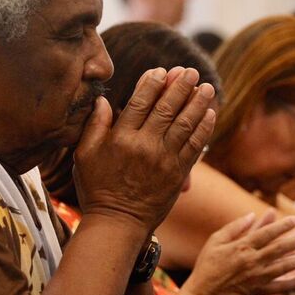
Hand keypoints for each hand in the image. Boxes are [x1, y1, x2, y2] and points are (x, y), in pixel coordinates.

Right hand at [74, 67, 215, 232]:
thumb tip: (102, 100)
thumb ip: (94, 126)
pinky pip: (195, 146)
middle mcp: (145, 146)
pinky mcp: (178, 174)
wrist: (118, 223)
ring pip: (185, 124)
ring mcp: (164, 160)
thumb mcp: (84, 156)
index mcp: (121, 138)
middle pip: (167, 108)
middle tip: (190, 71)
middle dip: (180, 86)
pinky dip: (204, 128)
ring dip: (198, 103)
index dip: (153, 83)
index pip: (140, 102)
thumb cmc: (97, 189)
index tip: (161, 70)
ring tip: (206, 87)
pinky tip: (210, 114)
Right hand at [178, 211, 294, 294]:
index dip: (281, 226)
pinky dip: (293, 283)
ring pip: (282, 268)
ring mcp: (256, 278)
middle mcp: (251, 262)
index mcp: (241, 247)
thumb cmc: (207, 265)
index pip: (265, 234)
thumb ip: (234, 227)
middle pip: (277, 249)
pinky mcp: (258, 292)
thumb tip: (252, 215)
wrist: (202, 294)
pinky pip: (279, 288)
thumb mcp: (215, 240)